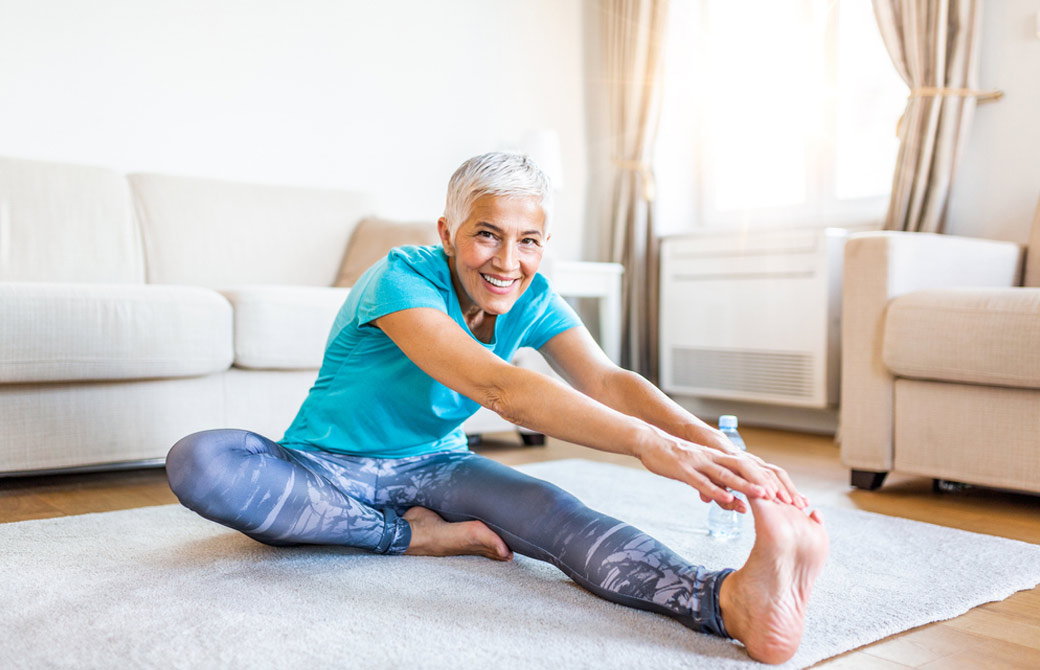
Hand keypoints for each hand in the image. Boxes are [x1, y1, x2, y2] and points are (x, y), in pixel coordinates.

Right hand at [638, 429, 801, 512]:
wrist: (650, 442)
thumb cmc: (675, 460)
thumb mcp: (701, 475)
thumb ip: (718, 488)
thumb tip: (735, 504)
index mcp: (722, 459)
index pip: (755, 470)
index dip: (774, 483)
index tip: (791, 499)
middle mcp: (716, 458)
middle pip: (749, 470)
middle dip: (768, 485)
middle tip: (786, 501)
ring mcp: (701, 463)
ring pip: (729, 475)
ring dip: (748, 486)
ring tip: (765, 497)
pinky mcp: (684, 469)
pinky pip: (703, 481)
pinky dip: (716, 490)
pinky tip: (728, 499)